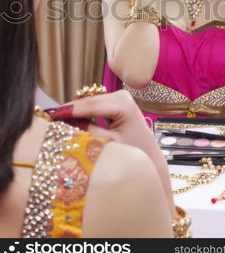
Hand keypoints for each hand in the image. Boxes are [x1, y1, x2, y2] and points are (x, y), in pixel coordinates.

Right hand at [47, 90, 175, 215]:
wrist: (148, 157)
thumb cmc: (132, 153)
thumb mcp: (107, 144)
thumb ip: (87, 132)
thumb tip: (64, 124)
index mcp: (123, 104)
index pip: (89, 105)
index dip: (68, 110)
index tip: (49, 115)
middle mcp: (122, 95)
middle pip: (87, 101)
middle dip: (69, 111)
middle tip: (48, 119)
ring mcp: (119, 97)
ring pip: (89, 102)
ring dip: (75, 112)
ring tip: (56, 121)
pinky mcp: (116, 101)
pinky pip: (93, 105)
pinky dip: (82, 113)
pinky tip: (69, 121)